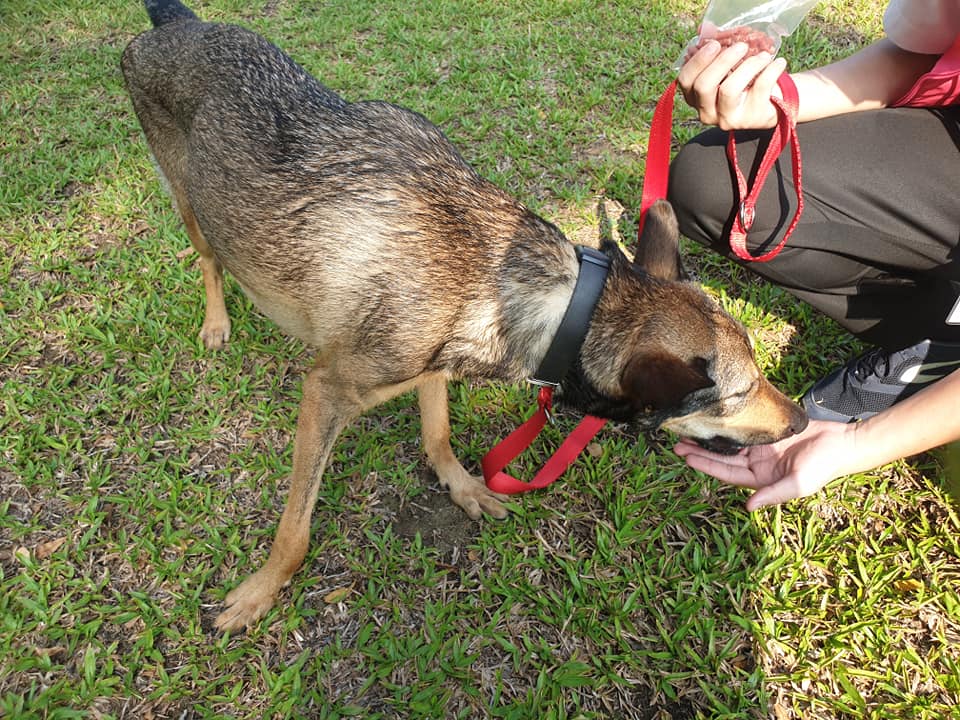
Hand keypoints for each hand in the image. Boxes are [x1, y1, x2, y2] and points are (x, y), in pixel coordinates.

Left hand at [674, 420, 856, 509]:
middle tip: (676, 444)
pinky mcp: (767, 430)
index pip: (726, 472)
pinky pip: (742, 427)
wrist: (842, 442)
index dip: (706, 465)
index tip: (686, 458)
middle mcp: (755, 463)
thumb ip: (773, 495)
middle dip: (699, 451)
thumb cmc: (822, 467)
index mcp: (759, 478)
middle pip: (721, 457)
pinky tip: (712, 417)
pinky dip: (727, 424)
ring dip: (709, 438)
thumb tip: (748, 506)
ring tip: (687, 431)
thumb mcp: (797, 484)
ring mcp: (760, 446)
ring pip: (727, 442)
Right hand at [677, 39, 788, 129]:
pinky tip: (778, 63)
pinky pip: (759, 88)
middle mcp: (707, 112)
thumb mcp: (725, 70)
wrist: (769, 104)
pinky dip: (771, 71)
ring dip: (748, 66)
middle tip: (741, 46)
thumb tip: (706, 29)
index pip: (686, 81)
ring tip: (764, 56)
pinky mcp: (750, 119)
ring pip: (729, 89)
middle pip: (704, 86)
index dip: (698, 61)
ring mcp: (728, 119)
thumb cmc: (742, 82)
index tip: (715, 44)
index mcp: (695, 98)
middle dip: (722, 61)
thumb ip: (713, 54)